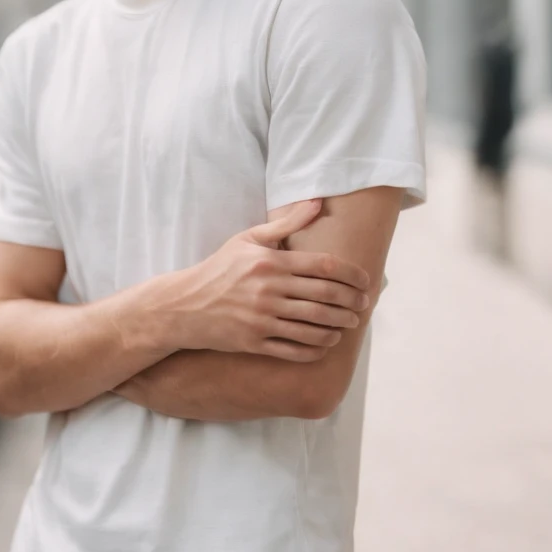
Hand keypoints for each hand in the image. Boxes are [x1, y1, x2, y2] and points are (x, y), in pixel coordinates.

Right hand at [168, 199, 370, 361]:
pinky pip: (295, 349)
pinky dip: (317, 347)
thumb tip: (317, 202)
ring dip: (339, 326)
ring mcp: (262, 319)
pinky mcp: (255, 342)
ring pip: (314, 326)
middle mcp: (268, 290)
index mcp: (270, 262)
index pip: (324, 267)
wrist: (185, 305)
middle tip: (363, 304)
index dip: (352, 275)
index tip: (365, 281)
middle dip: (351, 302)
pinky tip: (326, 342)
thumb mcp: (248, 238)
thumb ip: (286, 223)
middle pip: (325, 297)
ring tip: (348, 323)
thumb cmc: (221, 268)